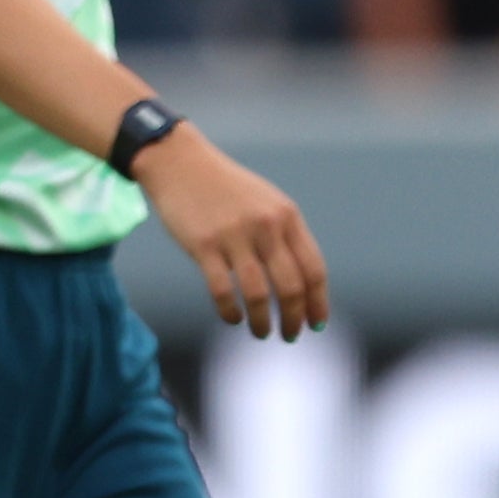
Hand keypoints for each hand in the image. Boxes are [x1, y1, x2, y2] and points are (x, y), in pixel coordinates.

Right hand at [141, 128, 328, 340]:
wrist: (180, 162)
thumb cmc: (226, 189)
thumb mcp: (267, 203)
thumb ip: (285, 236)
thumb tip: (302, 282)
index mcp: (288, 217)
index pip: (314, 269)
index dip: (318, 301)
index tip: (317, 323)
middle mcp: (266, 226)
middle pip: (291, 286)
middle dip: (295, 317)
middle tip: (290, 335)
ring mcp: (234, 236)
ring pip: (259, 293)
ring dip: (263, 321)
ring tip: (261, 333)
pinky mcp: (203, 245)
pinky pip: (223, 290)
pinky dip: (231, 311)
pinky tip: (233, 319)